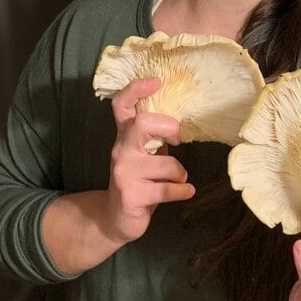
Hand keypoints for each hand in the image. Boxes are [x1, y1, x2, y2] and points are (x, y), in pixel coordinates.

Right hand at [105, 77, 194, 243]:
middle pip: (141, 123)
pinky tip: (185, 192)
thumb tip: (182, 119)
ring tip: (178, 179)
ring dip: (180, 172)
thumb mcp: (145, 153)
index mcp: (124, 135)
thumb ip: (155, 136)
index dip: (136, 89)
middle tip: (177, 140)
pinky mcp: (131, 195)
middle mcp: (120, 149)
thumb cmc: (139, 180)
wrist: (115, 219)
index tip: (157, 81)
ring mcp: (123, 172)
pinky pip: (168, 188)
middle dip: (168, 127)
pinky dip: (183, 190)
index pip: (121, 105)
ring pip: (166, 163)